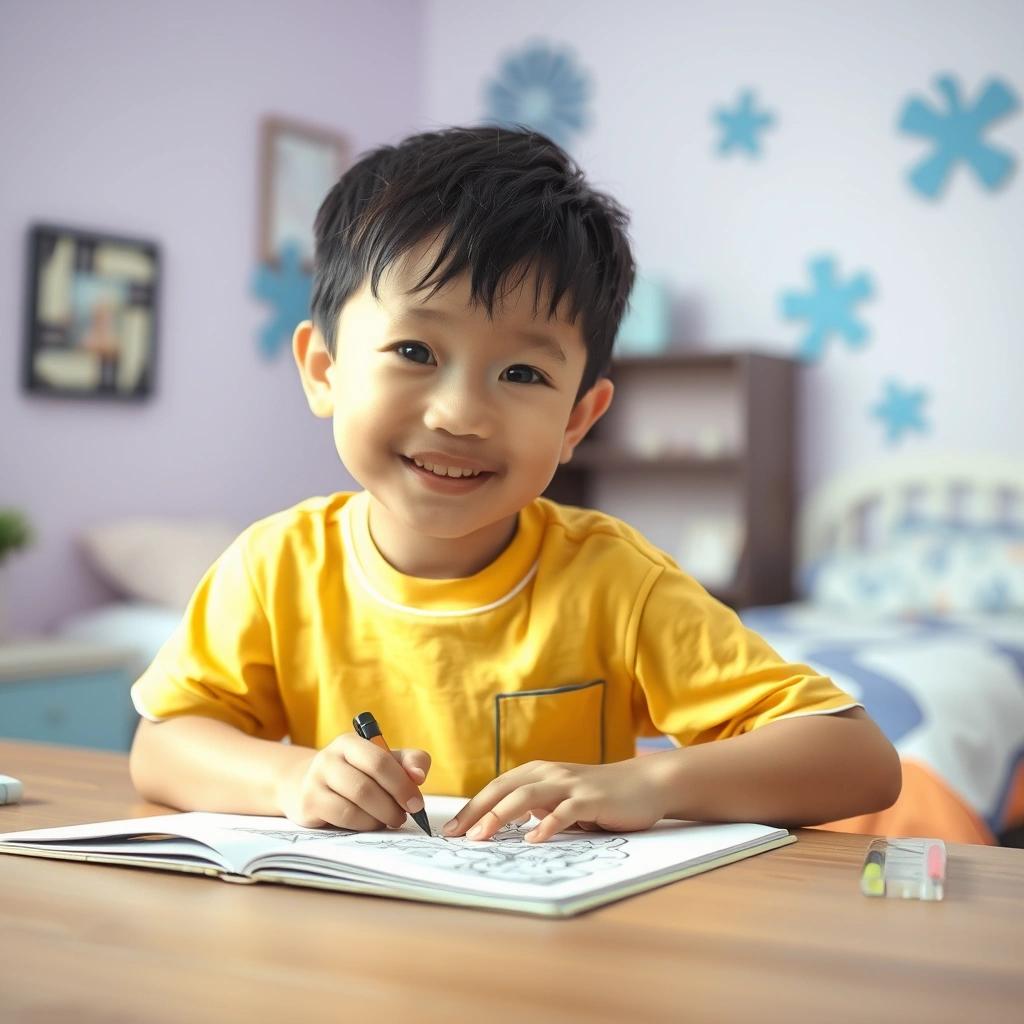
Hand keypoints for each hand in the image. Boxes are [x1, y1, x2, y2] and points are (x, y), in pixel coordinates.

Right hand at [277, 732, 430, 830]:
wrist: (309, 785)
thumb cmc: (356, 772)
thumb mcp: (384, 760)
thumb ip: (409, 761)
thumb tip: (418, 776)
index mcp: (350, 742)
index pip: (379, 761)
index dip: (401, 784)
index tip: (416, 803)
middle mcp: (329, 758)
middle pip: (366, 786)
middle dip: (392, 806)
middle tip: (404, 816)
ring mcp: (315, 781)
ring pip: (355, 804)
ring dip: (379, 817)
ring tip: (389, 820)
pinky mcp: (308, 804)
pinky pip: (343, 818)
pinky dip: (364, 825)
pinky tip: (371, 824)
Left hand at [442, 758, 669, 843]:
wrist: (643, 784)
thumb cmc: (599, 796)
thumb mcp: (561, 799)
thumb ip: (536, 807)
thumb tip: (504, 823)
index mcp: (538, 773)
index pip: (496, 788)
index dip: (472, 807)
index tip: (451, 830)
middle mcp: (549, 774)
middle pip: (504, 789)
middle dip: (476, 811)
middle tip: (455, 835)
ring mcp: (569, 785)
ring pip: (526, 796)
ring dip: (500, 816)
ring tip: (481, 835)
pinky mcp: (590, 799)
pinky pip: (564, 811)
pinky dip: (547, 825)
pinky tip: (533, 840)